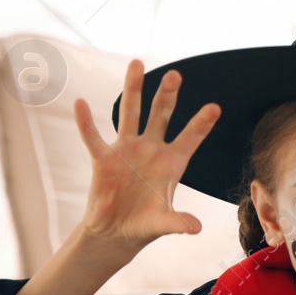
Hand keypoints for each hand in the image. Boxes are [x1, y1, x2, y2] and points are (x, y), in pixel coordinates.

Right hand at [74, 60, 220, 258]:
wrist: (116, 231)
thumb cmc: (145, 224)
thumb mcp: (163, 223)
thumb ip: (178, 222)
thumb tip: (195, 229)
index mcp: (172, 162)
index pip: (190, 138)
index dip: (201, 124)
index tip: (215, 107)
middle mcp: (151, 149)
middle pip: (161, 116)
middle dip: (168, 95)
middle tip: (176, 74)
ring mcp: (127, 150)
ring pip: (130, 114)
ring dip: (133, 89)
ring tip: (136, 63)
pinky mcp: (103, 159)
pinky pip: (93, 137)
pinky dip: (85, 122)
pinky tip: (80, 103)